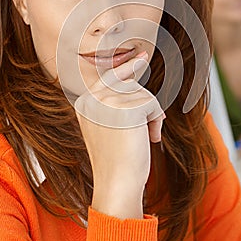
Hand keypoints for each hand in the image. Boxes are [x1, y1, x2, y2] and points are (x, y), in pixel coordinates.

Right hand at [75, 51, 164, 218]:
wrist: (117, 183)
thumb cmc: (116, 159)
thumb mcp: (109, 126)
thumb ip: (115, 103)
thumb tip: (133, 75)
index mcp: (84, 103)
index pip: (108, 78)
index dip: (126, 68)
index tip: (141, 57)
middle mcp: (93, 99)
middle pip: (129, 85)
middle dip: (144, 106)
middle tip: (149, 129)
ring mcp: (108, 102)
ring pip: (143, 95)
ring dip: (151, 117)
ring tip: (144, 138)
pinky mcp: (126, 108)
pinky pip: (152, 104)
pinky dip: (156, 122)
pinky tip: (149, 139)